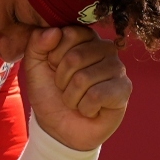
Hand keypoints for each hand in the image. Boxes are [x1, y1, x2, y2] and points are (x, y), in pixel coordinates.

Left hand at [22, 25, 130, 151]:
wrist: (59, 128)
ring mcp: (117, 68)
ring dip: (72, 97)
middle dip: (62, 81)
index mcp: (85, 38)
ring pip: (84, 79)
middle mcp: (104, 48)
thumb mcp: (34, 67)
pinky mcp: (124, 89)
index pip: (69, 34)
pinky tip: (90, 110)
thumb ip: (36, 44)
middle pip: (76, 57)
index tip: (54, 69)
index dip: (54, 57)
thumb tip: (54, 31)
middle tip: (66, 89)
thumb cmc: (50, 94)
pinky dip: (85, 108)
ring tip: (77, 101)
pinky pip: (97, 95)